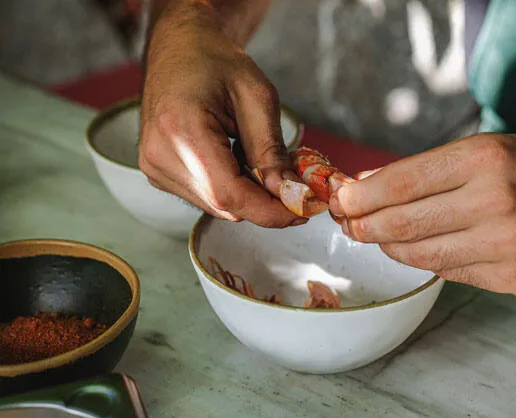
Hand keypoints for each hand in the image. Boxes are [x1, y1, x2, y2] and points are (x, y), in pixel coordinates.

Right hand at [138, 1, 303, 226]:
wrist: (178, 49)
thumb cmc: (216, 61)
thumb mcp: (257, 96)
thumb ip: (271, 149)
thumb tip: (287, 193)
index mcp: (181, 131)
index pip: (229, 194)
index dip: (269, 211)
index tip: (302, 211)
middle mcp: (159, 157)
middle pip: (223, 205)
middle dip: (264, 202)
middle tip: (292, 184)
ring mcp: (154, 168)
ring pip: (215, 205)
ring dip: (247, 194)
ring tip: (258, 160)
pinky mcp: (157, 173)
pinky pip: (204, 196)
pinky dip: (230, 187)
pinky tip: (235, 160)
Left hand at [330, 134, 515, 296]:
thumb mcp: (489, 150)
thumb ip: (427, 170)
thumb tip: (368, 186)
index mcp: (486, 160)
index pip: (402, 182)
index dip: (362, 196)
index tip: (341, 200)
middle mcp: (494, 202)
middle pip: (403, 225)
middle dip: (365, 226)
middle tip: (349, 224)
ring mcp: (503, 247)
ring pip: (419, 255)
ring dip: (389, 247)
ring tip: (380, 236)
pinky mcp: (509, 279)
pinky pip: (447, 271)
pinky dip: (426, 259)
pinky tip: (422, 247)